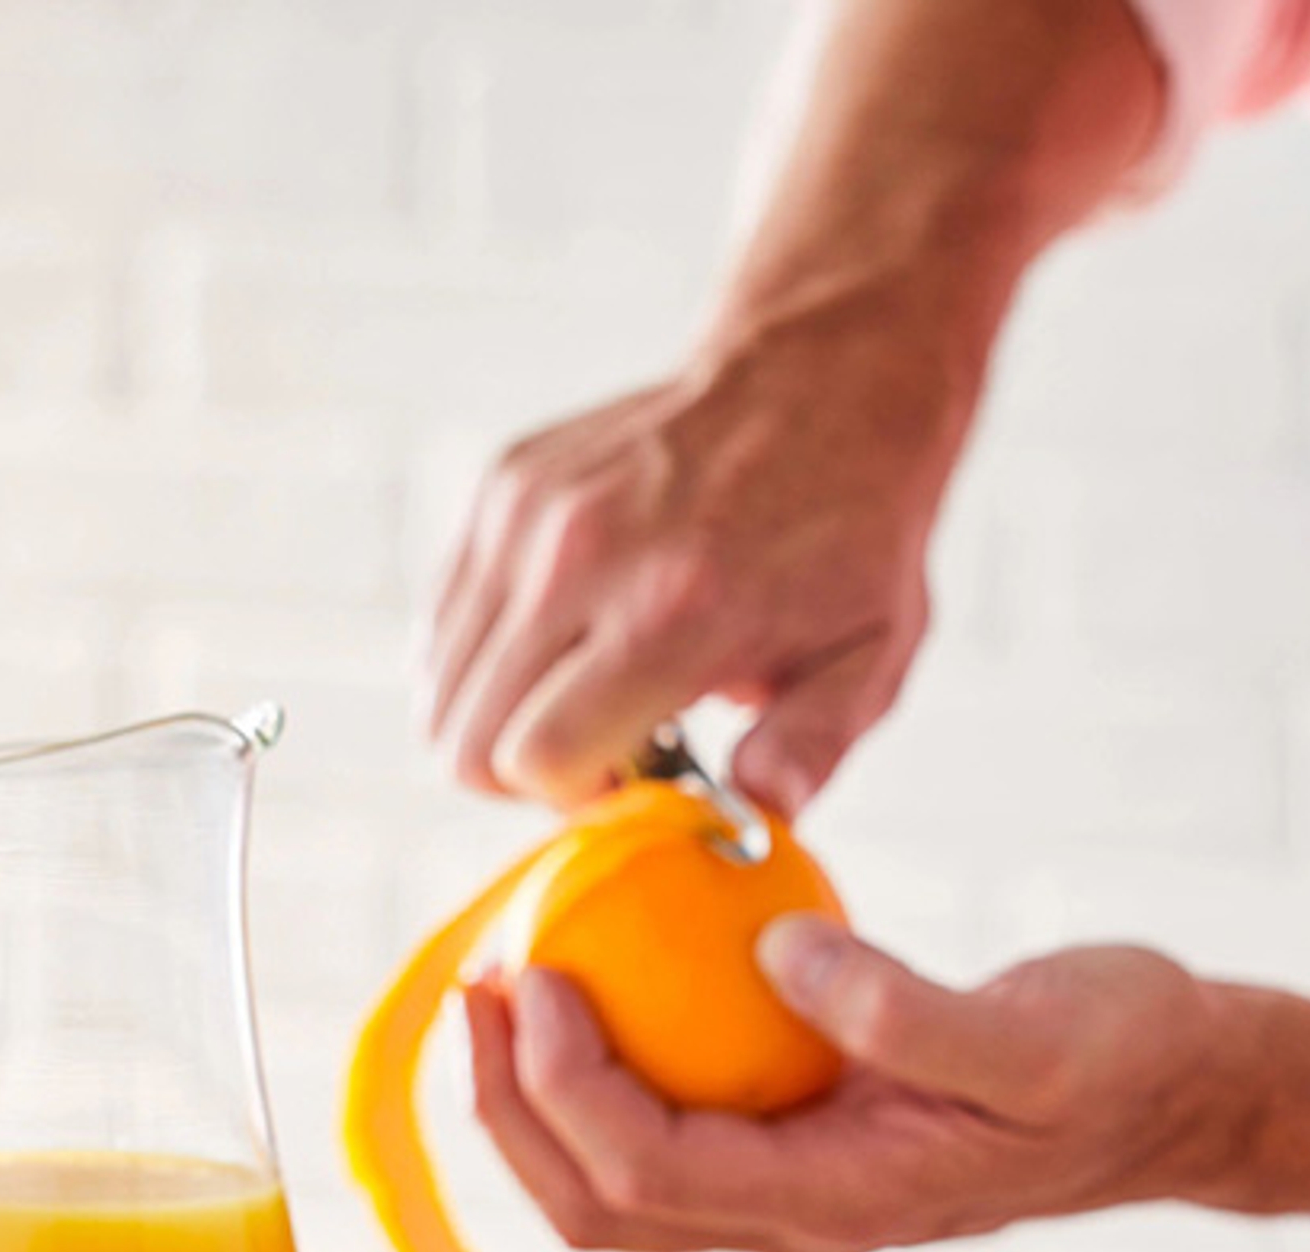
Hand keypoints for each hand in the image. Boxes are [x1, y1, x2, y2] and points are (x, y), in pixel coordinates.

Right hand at [421, 309, 970, 817]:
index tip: (634, 777)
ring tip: (585, 690)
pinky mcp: (505, 484)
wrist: (820, 378)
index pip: (537, 757)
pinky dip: (487, 654)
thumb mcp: (872, 653)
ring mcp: (530, 513)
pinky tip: (564, 638)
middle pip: (465, 737)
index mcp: (673, 611)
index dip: (575, 797)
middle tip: (605, 747)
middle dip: (526, 772)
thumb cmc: (850, 531)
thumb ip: (811, 746)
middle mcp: (581, 557)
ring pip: (437, 684)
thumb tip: (758, 815)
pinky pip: (444, 618)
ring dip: (499, 714)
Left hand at [458, 915, 1249, 1251]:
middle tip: (481, 980)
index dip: (561, 1091)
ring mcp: (799, 1196)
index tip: (534, 975)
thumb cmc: (1127, 1055)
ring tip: (507, 986)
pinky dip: (602, 1077)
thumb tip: (778, 951)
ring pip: (617, 1190)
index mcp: (840, 1203)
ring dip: (537, 1102)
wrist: (1191, 1095)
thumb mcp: (1039, 1031)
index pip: (647, 1176)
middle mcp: (800, 1220)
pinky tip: (601, 982)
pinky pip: (666, 1138)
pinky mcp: (806, 1151)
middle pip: (600, 1209)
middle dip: (510, 1111)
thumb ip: (905, 1007)